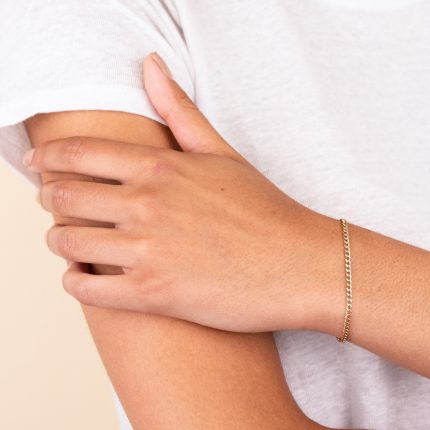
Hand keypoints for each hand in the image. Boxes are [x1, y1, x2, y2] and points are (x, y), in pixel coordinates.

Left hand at [24, 52, 338, 332]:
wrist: (298, 264)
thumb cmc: (264, 209)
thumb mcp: (221, 153)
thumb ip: (179, 110)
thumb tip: (150, 63)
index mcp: (160, 168)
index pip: (78, 153)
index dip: (48, 158)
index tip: (39, 165)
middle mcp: (148, 205)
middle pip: (64, 197)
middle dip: (50, 199)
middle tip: (54, 205)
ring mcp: (149, 250)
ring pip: (68, 244)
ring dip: (59, 243)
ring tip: (68, 243)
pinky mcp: (155, 294)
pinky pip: (88, 290)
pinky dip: (75, 283)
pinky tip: (82, 278)